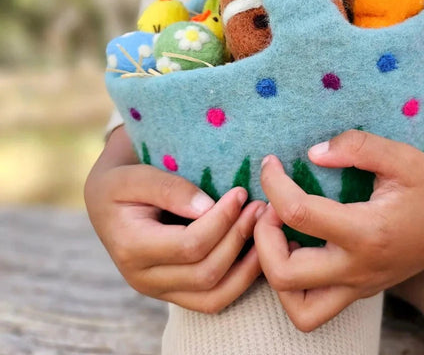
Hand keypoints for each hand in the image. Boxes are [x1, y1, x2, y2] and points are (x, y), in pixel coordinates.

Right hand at [85, 126, 265, 312]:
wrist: (108, 202)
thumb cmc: (122, 182)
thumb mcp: (135, 176)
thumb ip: (169, 189)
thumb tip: (207, 207)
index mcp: (131, 248)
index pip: (189, 245)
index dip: (221, 220)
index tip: (240, 193)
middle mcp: (143, 279)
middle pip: (206, 272)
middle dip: (239, 237)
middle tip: (260, 207)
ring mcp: (160, 291)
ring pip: (215, 294)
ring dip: (248, 263)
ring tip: (265, 228)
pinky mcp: (176, 293)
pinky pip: (215, 300)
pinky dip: (242, 280)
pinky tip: (259, 252)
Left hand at [254, 130, 423, 330]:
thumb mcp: (400, 155)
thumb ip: (356, 147)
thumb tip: (312, 153)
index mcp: (369, 232)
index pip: (300, 214)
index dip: (274, 184)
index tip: (270, 163)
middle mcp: (360, 268)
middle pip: (286, 275)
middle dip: (263, 237)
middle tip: (268, 206)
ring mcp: (361, 286)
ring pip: (299, 308)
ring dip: (275, 272)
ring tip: (279, 234)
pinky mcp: (362, 290)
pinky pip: (315, 306)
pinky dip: (294, 283)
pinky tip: (299, 245)